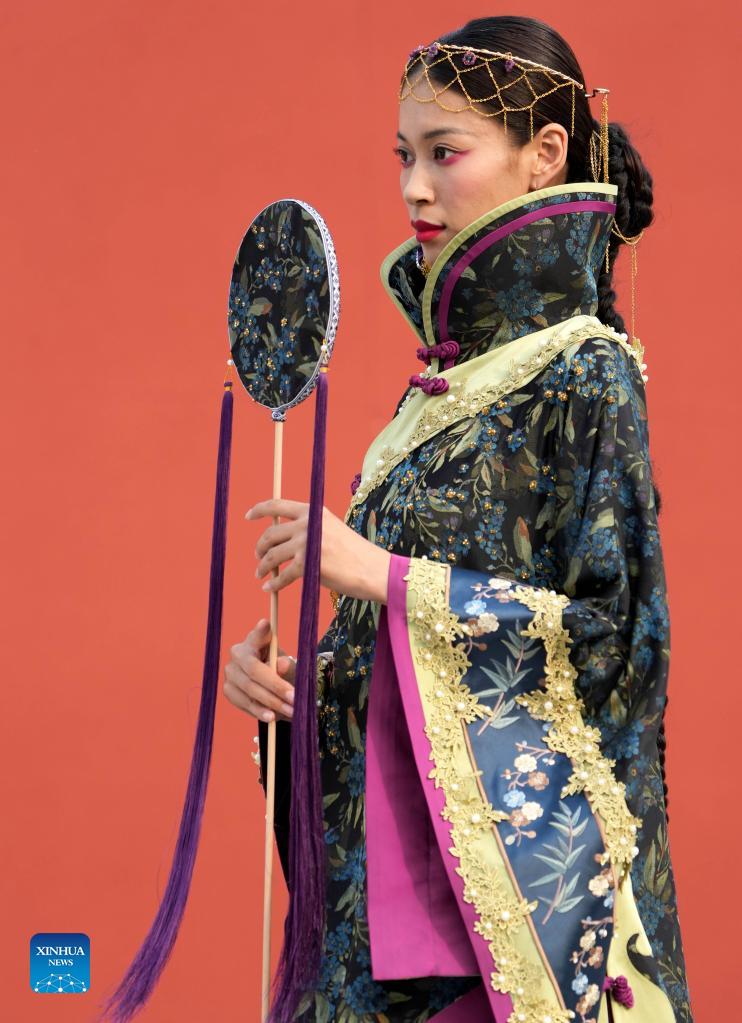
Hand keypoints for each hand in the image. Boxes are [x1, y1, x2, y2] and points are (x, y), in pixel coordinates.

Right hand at [223, 618, 294, 722]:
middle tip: (295, 698)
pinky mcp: (228, 690)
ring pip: (250, 689)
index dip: (260, 631)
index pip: (257, 634)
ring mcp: (230, 672)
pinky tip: (271, 717)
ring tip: (291, 711)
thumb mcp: (291, 667)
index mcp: (255, 640)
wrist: (273, 689)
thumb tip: (282, 665)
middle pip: (254, 670)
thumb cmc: (283, 671)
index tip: (266, 624)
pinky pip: (243, 703)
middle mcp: (238, 654)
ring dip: (272, 703)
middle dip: (276, 686)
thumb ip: (287, 665)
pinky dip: (258, 711)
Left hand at [245, 499, 390, 603]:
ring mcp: (306, 544)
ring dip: (262, 567)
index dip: (259, 510)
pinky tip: (269, 589)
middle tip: (258, 558)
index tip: (248, 516)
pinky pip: (281, 576)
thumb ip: (308, 531)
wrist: (373, 570)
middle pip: (270, 534)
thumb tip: (281, 541)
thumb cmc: (354, 554)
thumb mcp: (330, 531)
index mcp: (313, 512)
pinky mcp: (306, 565)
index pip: (277, 505)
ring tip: (261, 574)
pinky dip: (273, 584)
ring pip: (271, 555)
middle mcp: (307, 524)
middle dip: (260, 547)